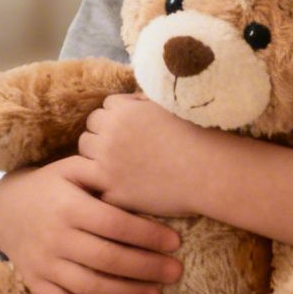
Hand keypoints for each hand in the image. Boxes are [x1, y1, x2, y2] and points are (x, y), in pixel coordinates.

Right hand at [0, 157, 181, 293]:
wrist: (6, 210)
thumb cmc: (52, 187)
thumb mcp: (71, 168)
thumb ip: (101, 170)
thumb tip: (138, 173)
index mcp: (68, 207)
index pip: (115, 225)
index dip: (147, 235)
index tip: (175, 243)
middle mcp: (55, 237)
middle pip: (107, 259)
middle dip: (146, 269)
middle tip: (175, 273)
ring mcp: (43, 264)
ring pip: (89, 287)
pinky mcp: (35, 283)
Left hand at [76, 93, 217, 217]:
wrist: (209, 172)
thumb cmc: (196, 135)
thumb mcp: (167, 106)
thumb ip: (142, 102)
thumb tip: (131, 100)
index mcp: (122, 113)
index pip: (103, 110)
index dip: (116, 118)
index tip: (131, 129)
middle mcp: (109, 137)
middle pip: (89, 132)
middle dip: (102, 137)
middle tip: (123, 148)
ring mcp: (107, 167)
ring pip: (82, 158)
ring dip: (96, 159)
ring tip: (118, 165)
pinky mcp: (113, 193)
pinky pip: (94, 186)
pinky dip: (104, 185)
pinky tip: (122, 185)